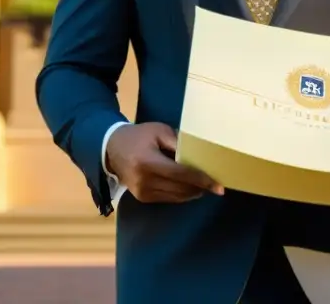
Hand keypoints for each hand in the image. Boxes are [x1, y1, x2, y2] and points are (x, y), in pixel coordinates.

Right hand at [105, 122, 223, 203]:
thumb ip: (178, 143)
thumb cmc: (139, 136)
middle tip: (216, 184)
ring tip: (205, 185)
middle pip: (181, 188)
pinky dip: (182, 194)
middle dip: (200, 188)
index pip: (181, 174)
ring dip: (193, 192)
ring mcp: (142, 193)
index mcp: (148, 162)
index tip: (218, 186)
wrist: (111, 148)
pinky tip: (190, 188)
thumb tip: (200, 156)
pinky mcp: (143, 198)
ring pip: (176, 197)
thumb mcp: (159, 132)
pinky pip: (168, 199)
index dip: (201, 180)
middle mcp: (145, 181)